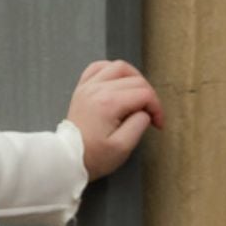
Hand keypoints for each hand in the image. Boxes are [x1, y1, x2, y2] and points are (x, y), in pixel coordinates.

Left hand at [65, 59, 163, 179]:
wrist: (67, 158)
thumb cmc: (93, 156)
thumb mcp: (122, 148)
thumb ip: (139, 126)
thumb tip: (145, 112)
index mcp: (109, 103)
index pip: (144, 94)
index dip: (156, 108)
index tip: (158, 123)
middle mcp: (98, 89)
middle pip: (135, 79)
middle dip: (149, 96)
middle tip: (150, 114)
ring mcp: (88, 86)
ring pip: (118, 67)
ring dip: (134, 78)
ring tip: (138, 95)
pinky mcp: (82, 88)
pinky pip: (98, 67)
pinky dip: (112, 71)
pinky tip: (118, 82)